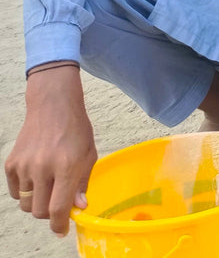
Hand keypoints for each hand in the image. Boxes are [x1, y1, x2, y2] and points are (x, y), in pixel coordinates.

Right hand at [5, 64, 95, 235]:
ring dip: (38, 203)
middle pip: (40, 211)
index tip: (62, 230)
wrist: (53, 106)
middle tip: (58, 203)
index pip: (58, 208)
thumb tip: (78, 208)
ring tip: (49, 188)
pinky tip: (37, 178)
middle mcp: (43, 168)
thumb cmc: (76, 130)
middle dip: (50, 214)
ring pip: (27, 204)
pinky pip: (16, 192)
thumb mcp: (88, 155)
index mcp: (66, 166)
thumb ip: (82, 183)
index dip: (59, 225)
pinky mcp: (11, 163)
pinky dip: (26, 192)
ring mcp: (24, 166)